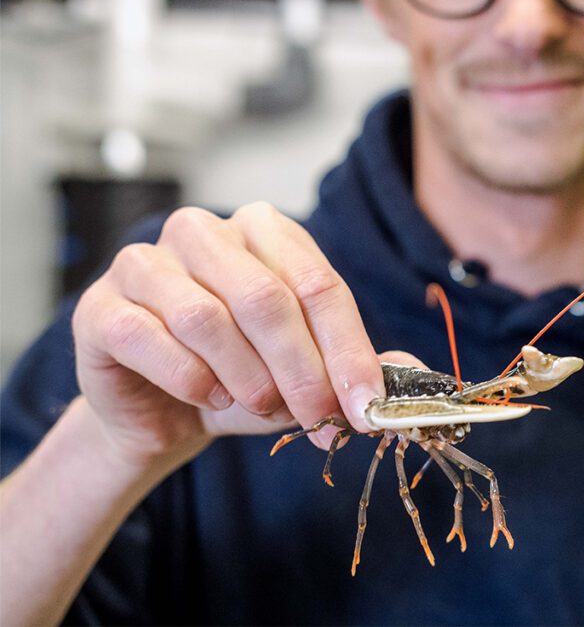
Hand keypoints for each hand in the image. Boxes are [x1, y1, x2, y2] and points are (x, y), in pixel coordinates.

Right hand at [71, 202, 385, 467]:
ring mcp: (144, 262)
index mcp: (264, 231)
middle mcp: (203, 232)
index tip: (368, 404)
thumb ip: (355, 368)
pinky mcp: (100, 306)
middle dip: (302, 369)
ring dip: (245, 375)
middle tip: (318, 419)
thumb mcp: (306, 374)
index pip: (318, 283)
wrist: (163, 412)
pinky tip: (206, 395)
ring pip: (207, 317)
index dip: (347, 349)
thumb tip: (415, 377)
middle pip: (266, 297)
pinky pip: (148, 337)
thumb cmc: (241, 379)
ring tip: (258, 403)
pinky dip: (187, 377)